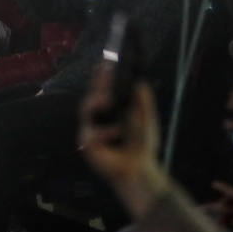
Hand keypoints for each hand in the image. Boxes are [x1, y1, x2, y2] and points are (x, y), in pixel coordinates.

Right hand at [78, 65, 166, 216]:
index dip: (102, 76)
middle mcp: (98, 116)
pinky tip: (116, 133)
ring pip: (86, 109)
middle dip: (98, 83)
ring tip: (106, 99)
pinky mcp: (87, 143)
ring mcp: (91, 129)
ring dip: (95, 102)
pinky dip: (105, 132)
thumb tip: (139, 80)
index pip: (103, 88)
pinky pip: (91, 132)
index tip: (105, 63)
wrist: (140, 168)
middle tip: (104, 72)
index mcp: (111, 108)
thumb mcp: (146, 118)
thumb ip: (143, 100)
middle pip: (92, 95)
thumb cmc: (142, 143)